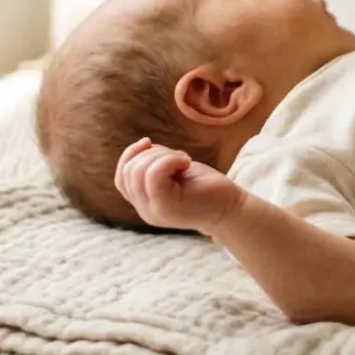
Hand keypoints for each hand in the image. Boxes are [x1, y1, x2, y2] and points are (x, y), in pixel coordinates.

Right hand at [115, 138, 244, 234]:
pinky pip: (153, 175)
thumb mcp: (175, 173)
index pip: (121, 177)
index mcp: (145, 203)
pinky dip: (169, 159)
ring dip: (163, 155)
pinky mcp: (167, 206)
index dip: (131, 155)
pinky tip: (186, 162)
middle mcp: (146, 211)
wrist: (232, 209)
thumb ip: (155, 165)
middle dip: (152, 153)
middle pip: (129, 170)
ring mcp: (154, 211)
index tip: (151, 143)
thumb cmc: (207, 187)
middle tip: (179, 158)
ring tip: (184, 161)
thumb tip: (142, 145)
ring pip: (139, 171)